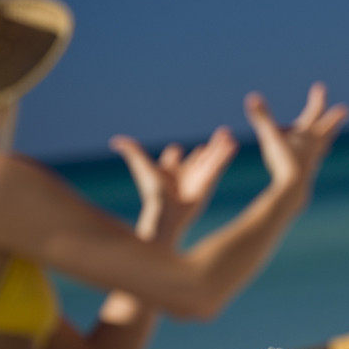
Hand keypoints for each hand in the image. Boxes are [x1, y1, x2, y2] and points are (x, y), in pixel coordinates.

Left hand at [109, 128, 238, 243]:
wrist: (165, 213)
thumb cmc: (152, 194)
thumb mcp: (143, 167)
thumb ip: (132, 151)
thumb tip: (115, 140)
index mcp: (169, 172)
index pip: (173, 160)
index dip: (174, 155)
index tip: (176, 150)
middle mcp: (185, 175)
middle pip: (198, 158)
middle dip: (208, 148)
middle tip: (218, 136)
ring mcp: (198, 179)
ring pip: (211, 159)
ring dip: (220, 147)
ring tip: (229, 135)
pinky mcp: (208, 182)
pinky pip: (218, 165)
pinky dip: (226, 155)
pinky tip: (233, 144)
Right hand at [244, 83, 348, 209]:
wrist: (294, 191)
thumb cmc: (284, 162)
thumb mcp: (270, 136)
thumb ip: (262, 117)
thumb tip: (252, 97)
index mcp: (308, 134)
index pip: (315, 111)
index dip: (317, 98)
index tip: (320, 87)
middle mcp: (314, 146)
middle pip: (327, 128)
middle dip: (334, 118)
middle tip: (344, 110)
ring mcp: (312, 160)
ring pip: (322, 146)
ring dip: (325, 139)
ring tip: (328, 141)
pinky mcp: (306, 172)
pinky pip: (311, 161)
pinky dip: (312, 157)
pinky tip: (310, 162)